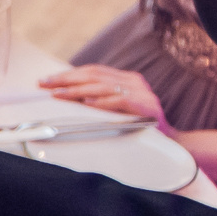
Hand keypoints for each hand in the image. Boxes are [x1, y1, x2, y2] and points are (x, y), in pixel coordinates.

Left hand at [39, 64, 167, 124]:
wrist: (171, 144)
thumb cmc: (139, 128)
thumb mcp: (117, 110)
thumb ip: (99, 99)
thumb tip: (66, 95)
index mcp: (127, 79)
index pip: (93, 71)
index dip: (69, 75)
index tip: (47, 81)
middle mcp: (134, 82)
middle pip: (95, 76)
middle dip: (66, 80)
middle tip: (45, 85)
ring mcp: (142, 93)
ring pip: (104, 86)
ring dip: (78, 91)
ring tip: (59, 95)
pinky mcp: (147, 107)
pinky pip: (121, 101)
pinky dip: (102, 102)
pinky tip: (86, 103)